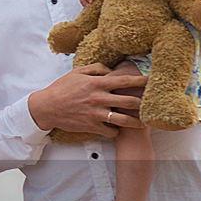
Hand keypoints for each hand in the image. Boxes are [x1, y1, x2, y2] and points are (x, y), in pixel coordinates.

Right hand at [28, 64, 146, 134]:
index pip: (124, 81)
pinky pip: (110, 132)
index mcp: (97, 83)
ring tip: (143, 123)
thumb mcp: (78, 72)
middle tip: (153, 104)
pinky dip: (115, 131)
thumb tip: (112, 70)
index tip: (153, 80)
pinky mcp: (91, 126)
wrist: (47, 107)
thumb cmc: (62, 88)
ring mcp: (96, 114)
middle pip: (129, 101)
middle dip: (144, 103)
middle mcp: (99, 98)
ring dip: (136, 122)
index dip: (141, 80)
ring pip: (123, 120)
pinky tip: (117, 129)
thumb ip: (97, 69)